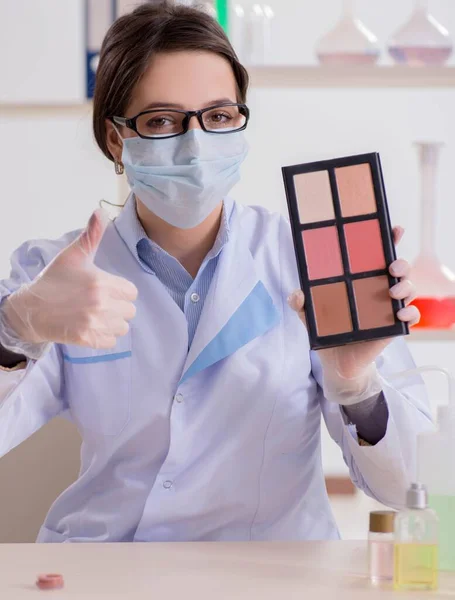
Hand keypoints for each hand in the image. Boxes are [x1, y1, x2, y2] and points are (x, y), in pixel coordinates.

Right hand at [2, 210, 137, 349]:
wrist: (31, 309)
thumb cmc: (54, 280)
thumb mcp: (73, 256)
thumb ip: (92, 235)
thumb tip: (101, 211)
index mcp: (101, 282)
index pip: (132, 292)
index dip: (121, 291)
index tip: (107, 289)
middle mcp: (101, 303)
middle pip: (130, 310)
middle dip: (118, 307)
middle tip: (100, 303)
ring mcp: (94, 323)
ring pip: (123, 327)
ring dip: (113, 323)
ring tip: (97, 315)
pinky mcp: (88, 339)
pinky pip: (111, 341)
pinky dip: (104, 336)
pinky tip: (91, 327)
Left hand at [288, 226, 418, 402]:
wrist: (334, 361)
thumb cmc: (327, 328)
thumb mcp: (308, 313)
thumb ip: (300, 301)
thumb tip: (297, 294)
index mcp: (362, 279)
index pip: (379, 254)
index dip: (389, 238)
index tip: (394, 228)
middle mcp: (379, 289)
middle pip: (399, 268)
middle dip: (401, 263)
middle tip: (391, 267)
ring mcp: (388, 308)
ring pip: (409, 289)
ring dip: (406, 287)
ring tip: (392, 292)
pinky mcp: (393, 327)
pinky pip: (411, 317)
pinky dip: (410, 314)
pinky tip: (401, 315)